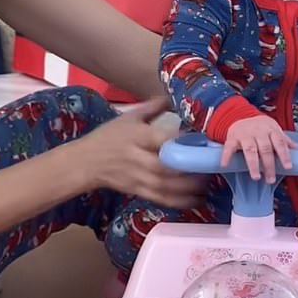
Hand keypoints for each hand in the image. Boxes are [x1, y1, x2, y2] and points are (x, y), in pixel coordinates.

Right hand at [75, 98, 206, 206]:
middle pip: (166, 167)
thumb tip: (175, 94)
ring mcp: (138, 178)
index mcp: (136, 136)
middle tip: (212, 166)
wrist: (86, 162)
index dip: (182, 141)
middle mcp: (137, 158)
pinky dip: (180, 202)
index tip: (202, 139)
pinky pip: (162, 199)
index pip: (160, 139)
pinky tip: (197, 200)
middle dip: (191, 169)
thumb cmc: (108, 137)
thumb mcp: (128, 117)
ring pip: (166, 186)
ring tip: (209, 184)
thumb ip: (153, 107)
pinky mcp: (138, 192)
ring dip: (190, 188)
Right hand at [221, 115, 297, 182]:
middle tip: (270, 179)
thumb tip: (297, 148)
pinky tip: (225, 165)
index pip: (279, 142)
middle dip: (269, 165)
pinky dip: (226, 156)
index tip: (288, 167)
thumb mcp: (274, 130)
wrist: (240, 115)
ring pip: (250, 150)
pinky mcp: (232, 137)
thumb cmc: (260, 127)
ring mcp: (245, 134)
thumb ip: (284, 140)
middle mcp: (258, 131)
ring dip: (253, 164)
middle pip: (265, 149)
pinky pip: (229, 147)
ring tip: (256, 177)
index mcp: (271, 129)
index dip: (284, 155)